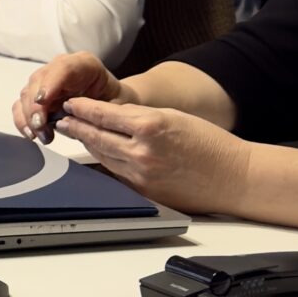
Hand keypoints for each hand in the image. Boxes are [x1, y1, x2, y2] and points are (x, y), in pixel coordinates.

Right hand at [13, 53, 130, 138]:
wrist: (114, 105)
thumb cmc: (118, 105)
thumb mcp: (115, 109)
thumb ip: (95, 114)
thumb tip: (69, 123)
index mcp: (85, 65)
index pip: (64, 68)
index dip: (50, 83)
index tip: (42, 101)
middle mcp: (61, 68)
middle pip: (39, 80)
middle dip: (35, 106)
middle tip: (41, 128)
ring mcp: (47, 81)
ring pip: (27, 92)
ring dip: (28, 116)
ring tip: (40, 135)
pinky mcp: (39, 96)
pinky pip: (22, 105)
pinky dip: (23, 120)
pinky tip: (31, 134)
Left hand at [50, 96, 247, 213]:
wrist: (234, 177)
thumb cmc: (209, 144)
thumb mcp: (173, 116)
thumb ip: (139, 116)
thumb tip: (110, 113)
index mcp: (150, 126)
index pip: (103, 114)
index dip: (82, 108)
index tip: (71, 104)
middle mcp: (142, 152)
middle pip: (97, 137)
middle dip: (77, 126)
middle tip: (63, 118)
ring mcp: (141, 175)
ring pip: (102, 156)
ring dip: (87, 144)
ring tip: (76, 133)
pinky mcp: (144, 192)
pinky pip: (116, 175)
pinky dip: (104, 163)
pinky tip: (97, 156)